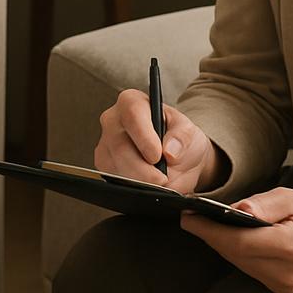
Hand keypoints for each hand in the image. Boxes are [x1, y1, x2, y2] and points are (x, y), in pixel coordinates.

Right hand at [94, 88, 217, 194]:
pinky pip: (114, 183)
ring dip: (140, 182)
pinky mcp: (104, 167)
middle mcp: (112, 121)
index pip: (132, 115)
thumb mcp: (189, 131)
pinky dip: (134, 189)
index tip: (158, 156)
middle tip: (163, 179)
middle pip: (120, 147)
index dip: (144, 137)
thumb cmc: (180, 139)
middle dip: (143, 170)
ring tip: (160, 182)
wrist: (179, 159)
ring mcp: (105, 145)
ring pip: (115, 168)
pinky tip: (148, 186)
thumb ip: (182, 137)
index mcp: (132, 102)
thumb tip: (170, 150)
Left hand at [179, 187, 292, 292]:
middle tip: (190, 218)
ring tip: (203, 224)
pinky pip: (247, 268)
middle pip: (235, 254)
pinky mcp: (280, 289)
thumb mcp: (290, 197)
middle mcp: (287, 272)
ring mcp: (284, 285)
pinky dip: (235, 252)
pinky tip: (226, 238)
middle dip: (210, 235)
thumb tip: (234, 210)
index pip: (240, 242)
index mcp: (292, 247)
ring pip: (238, 263)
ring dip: (220, 244)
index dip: (210, 231)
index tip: (188, 218)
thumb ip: (262, 205)